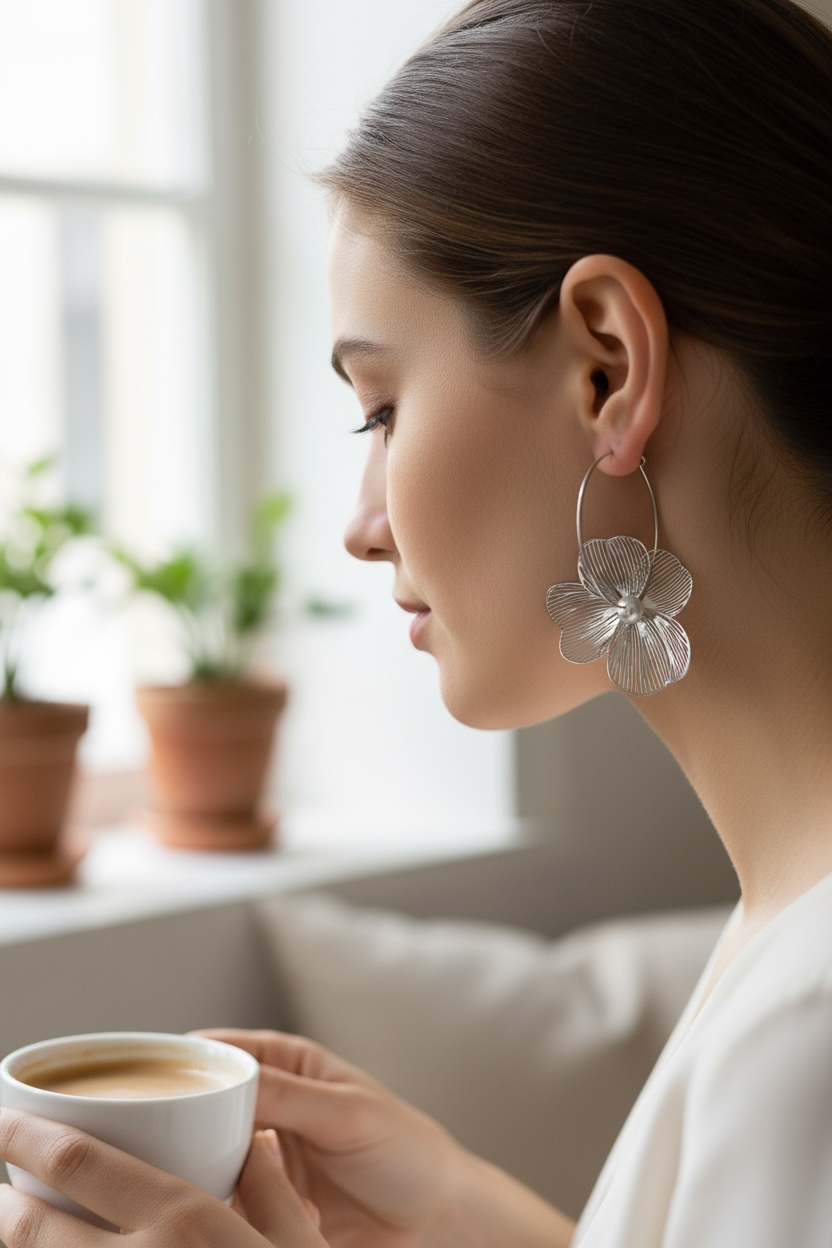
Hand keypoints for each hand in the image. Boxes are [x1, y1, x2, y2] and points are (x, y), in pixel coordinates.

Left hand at [0, 1109, 325, 1246]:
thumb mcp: (304, 1246)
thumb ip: (273, 1190)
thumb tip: (256, 1145)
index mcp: (184, 1223)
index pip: (77, 1162)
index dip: (23, 1135)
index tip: (3, 1117)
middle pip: (30, 1227)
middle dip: (0, 1200)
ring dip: (15, 1247)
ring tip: (16, 1228)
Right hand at [198, 1029, 464, 1247]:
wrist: (433, 1217)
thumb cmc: (404, 1146)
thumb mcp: (346, 1113)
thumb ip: (285, 1095)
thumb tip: (222, 1081)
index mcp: (280, 1063)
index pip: (213, 1051)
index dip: (176, 1065)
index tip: (150, 1088)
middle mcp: (261, 1107)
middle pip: (197, 1109)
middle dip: (184, 1132)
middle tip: (184, 1151)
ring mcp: (258, 1159)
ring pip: (204, 1161)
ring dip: (213, 1179)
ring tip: (250, 1188)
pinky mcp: (262, 1205)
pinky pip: (228, 1208)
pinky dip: (240, 1215)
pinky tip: (279, 1217)